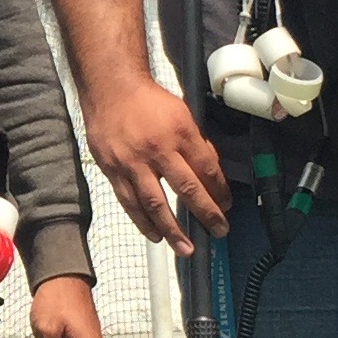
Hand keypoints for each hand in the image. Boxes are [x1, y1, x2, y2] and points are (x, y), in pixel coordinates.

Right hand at [82, 78, 229, 252]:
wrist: (110, 88)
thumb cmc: (149, 100)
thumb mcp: (182, 113)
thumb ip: (195, 143)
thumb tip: (209, 172)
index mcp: (179, 132)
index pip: (206, 168)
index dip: (219, 190)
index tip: (227, 205)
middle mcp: (157, 149)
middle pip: (187, 189)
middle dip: (206, 214)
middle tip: (219, 231)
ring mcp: (132, 162)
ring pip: (155, 203)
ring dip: (173, 230)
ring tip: (186, 248)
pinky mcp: (113, 169)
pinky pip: (130, 202)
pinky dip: (143, 222)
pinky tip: (155, 235)